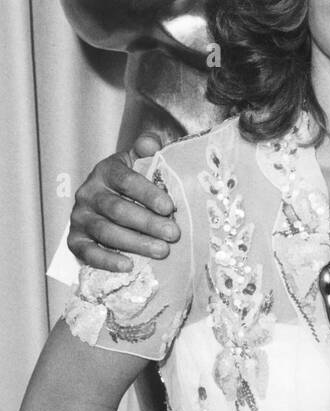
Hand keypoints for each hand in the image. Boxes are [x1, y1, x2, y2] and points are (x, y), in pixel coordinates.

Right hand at [68, 133, 179, 272]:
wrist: (109, 197)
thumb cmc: (134, 180)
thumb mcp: (140, 160)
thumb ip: (148, 148)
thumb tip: (151, 143)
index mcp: (106, 170)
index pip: (126, 180)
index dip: (147, 194)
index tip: (170, 207)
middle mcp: (88, 193)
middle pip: (117, 209)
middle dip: (147, 223)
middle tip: (173, 233)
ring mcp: (80, 217)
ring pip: (105, 231)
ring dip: (135, 243)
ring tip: (162, 251)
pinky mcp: (75, 239)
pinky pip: (87, 252)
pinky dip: (106, 260)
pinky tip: (128, 266)